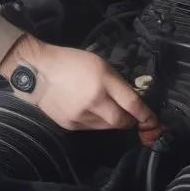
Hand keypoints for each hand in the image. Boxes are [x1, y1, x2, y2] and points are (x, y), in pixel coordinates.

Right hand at [0, 35, 161, 140]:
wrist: (36, 71)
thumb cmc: (71, 63)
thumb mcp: (100, 65)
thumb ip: (117, 83)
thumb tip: (132, 101)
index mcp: (103, 81)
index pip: (132, 104)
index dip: (146, 115)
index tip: (153, 120)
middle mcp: (94, 100)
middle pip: (121, 121)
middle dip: (129, 120)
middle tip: (130, 115)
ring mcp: (81, 115)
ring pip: (107, 126)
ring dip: (112, 120)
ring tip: (105, 108)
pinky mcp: (70, 125)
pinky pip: (91, 127)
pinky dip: (96, 121)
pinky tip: (88, 110)